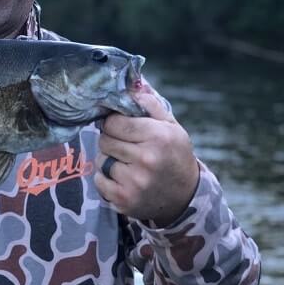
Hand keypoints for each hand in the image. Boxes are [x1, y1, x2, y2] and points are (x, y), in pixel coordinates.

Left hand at [94, 89, 199, 226]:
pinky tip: (123, 178)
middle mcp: (146, 159)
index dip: (113, 122)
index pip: (114, 122)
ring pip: (100, 159)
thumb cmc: (174, 154)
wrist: (184, 197)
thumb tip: (129, 84)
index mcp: (158, 137)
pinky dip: (106, 178)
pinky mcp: (124, 200)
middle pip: (104, 140)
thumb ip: (149, 103)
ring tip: (127, 163)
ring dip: (109, 159)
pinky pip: (99, 180)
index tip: (120, 126)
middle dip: (111, 140)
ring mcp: (135, 182)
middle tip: (126, 145)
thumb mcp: (170, 126)